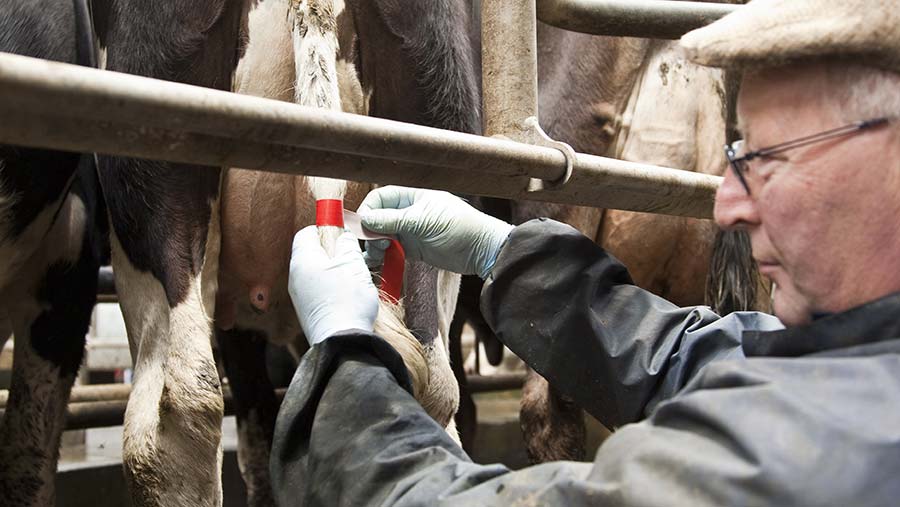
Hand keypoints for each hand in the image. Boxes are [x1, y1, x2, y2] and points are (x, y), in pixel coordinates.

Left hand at [289, 226, 377, 345]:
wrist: (342, 342)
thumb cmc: (347, 301)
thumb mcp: (353, 264)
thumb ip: (347, 245)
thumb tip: (343, 237)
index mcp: (302, 260)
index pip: (306, 233)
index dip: (325, 230)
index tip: (342, 234)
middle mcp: (295, 277)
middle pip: (311, 253)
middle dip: (331, 252)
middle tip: (351, 257)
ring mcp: (298, 295)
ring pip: (315, 272)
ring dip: (333, 270)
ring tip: (352, 278)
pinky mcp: (306, 310)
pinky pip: (316, 289)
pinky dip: (330, 287)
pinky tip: (346, 296)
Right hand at [357, 186, 513, 277]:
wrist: (481, 251)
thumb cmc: (459, 227)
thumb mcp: (423, 221)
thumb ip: (393, 220)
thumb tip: (366, 219)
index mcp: (413, 196)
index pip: (381, 197)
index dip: (368, 209)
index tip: (362, 226)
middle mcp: (408, 211)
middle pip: (378, 217)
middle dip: (370, 230)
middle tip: (373, 244)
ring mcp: (410, 230)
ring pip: (382, 235)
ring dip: (375, 245)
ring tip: (377, 256)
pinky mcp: (413, 248)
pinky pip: (391, 249)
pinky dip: (383, 255)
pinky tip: (379, 261)